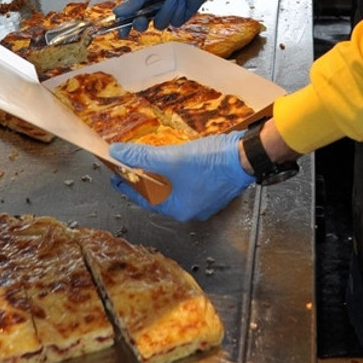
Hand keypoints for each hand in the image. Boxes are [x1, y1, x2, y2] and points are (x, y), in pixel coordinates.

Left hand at [108, 131, 254, 220]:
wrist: (246, 157)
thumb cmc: (210, 162)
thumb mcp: (170, 158)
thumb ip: (141, 157)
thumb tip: (116, 153)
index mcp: (178, 209)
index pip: (144, 198)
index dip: (128, 185)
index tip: (116, 175)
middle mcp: (191, 209)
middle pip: (159, 194)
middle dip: (144, 179)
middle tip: (131, 166)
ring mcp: (205, 200)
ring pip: (174, 188)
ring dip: (161, 175)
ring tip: (151, 161)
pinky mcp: (214, 188)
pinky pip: (188, 182)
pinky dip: (177, 173)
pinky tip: (175, 160)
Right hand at [113, 0, 219, 33]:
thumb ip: (134, 0)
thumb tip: (117, 12)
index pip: (130, 15)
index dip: (124, 25)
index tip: (122, 33)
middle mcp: (154, 7)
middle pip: (142, 25)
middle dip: (141, 23)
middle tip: (143, 18)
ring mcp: (168, 12)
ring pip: (160, 25)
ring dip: (166, 11)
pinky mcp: (181, 15)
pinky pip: (175, 22)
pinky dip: (178, 11)